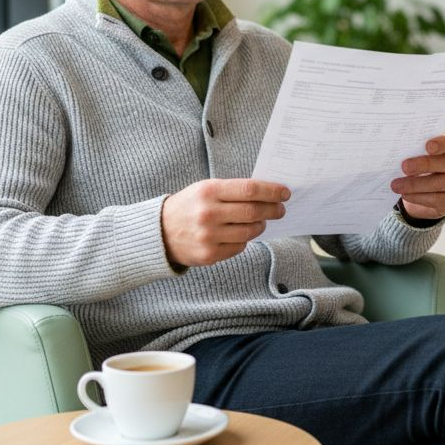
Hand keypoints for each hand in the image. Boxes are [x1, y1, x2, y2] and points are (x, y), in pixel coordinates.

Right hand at [161, 179, 289, 266]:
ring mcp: (208, 236)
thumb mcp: (205, 189)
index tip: (285, 192)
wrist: (159, 232)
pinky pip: (240, 247)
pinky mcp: (209, 255)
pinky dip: (245, 240)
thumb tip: (267, 194)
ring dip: (261, 226)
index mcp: (208, 191)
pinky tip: (240, 234)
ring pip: (250, 232)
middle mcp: (208, 213)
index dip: (272, 191)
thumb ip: (233, 191)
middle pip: (254, 212)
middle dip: (273, 210)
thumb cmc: (189, 206)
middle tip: (280, 209)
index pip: (250, 190)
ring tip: (261, 221)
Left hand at [391, 133, 444, 220]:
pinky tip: (405, 194)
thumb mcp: (418, 155)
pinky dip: (418, 197)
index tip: (428, 146)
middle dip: (424, 165)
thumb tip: (396, 151)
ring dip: (415, 184)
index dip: (442, 143)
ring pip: (439, 183)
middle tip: (404, 167)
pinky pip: (436, 199)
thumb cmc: (421, 166)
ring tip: (396, 185)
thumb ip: (413, 151)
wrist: (426, 191)